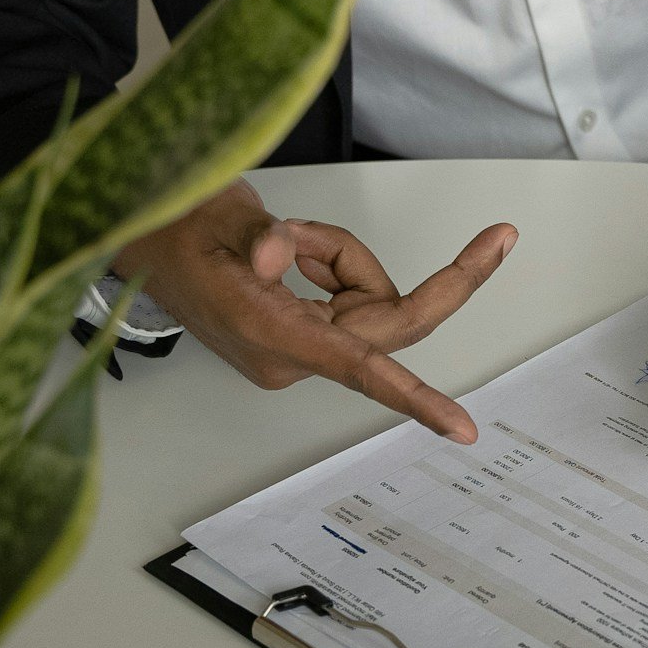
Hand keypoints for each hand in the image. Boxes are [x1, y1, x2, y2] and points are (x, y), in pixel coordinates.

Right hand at [113, 179, 514, 440]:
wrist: (147, 239)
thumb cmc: (180, 230)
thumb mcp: (217, 219)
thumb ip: (259, 236)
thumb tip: (281, 251)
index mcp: (273, 337)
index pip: (362, 369)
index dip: (416, 399)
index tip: (463, 428)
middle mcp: (295, 354)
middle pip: (389, 317)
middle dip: (425, 273)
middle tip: (500, 235)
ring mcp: (302, 346)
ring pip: (370, 296)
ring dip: (339, 255)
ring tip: (282, 234)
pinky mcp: (306, 333)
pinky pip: (352, 292)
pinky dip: (330, 262)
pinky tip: (286, 248)